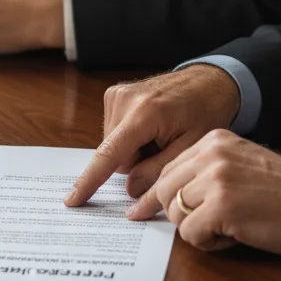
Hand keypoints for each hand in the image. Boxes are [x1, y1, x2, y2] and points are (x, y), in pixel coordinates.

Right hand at [64, 65, 241, 205]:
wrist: (208, 81)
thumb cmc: (205, 111)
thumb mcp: (190, 149)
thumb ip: (158, 172)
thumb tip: (129, 189)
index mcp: (144, 113)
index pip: (110, 154)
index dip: (90, 180)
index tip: (72, 200)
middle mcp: (124, 99)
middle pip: (114, 155)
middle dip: (137, 161)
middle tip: (165, 147)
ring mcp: (117, 94)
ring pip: (113, 146)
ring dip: (135, 150)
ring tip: (161, 135)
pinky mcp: (115, 94)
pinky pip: (115, 132)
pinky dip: (132, 138)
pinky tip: (152, 127)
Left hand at [126, 129, 280, 255]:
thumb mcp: (240, 164)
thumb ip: (207, 171)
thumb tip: (169, 195)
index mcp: (213, 140)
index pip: (169, 168)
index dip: (157, 194)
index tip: (138, 208)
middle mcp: (210, 153)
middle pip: (165, 190)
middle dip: (176, 214)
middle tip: (200, 227)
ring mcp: (215, 178)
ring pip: (174, 212)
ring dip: (196, 229)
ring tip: (227, 228)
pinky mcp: (222, 206)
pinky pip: (191, 233)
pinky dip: (209, 243)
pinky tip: (234, 236)